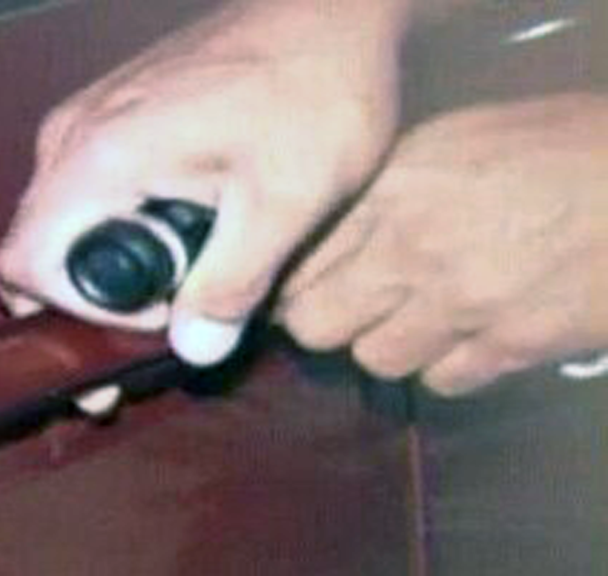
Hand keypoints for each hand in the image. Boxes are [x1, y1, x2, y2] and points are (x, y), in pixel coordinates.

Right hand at [0, 0, 406, 364]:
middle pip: (34, 247)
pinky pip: (85, 188)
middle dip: (86, 302)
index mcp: (100, 157)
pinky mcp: (112, 110)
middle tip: (167, 319)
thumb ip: (232, 283)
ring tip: (183, 277)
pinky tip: (184, 231)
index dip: (76, 314)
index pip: (24, 264)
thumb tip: (194, 350)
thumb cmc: (315, 90)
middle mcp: (73, 135)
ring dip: (104, 266)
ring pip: (59, 219)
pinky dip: (115, 228)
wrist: (330, 8)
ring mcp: (88, 116)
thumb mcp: (285, 200)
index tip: (156, 314)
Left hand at [282, 93, 607, 395]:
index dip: (292, 278)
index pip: (298, 256)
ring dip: (386, 344)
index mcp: (394, 184)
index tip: (298, 285)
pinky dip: (445, 367)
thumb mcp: (457, 140)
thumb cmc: (562, 146)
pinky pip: (441, 381)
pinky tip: (465, 338)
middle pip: (315, 322)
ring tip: (412, 320)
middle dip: (322, 320)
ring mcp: (458, 301)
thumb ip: (389, 186)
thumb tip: (336, 228)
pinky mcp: (509, 345)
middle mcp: (409, 245)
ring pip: (373, 358)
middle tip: (346, 309)